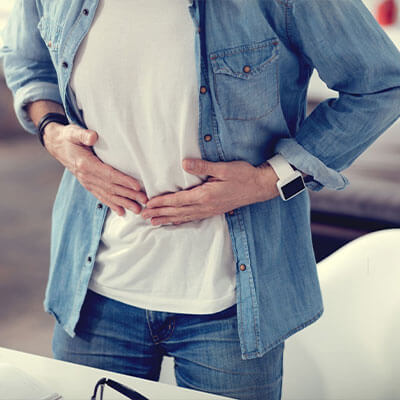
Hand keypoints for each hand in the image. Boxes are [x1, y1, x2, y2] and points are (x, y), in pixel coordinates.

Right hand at [43, 122, 147, 215]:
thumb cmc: (69, 137)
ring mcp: (87, 183)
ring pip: (108, 195)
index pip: (108, 174)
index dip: (124, 181)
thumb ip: (83, 135)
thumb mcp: (73, 132)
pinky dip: (112, 205)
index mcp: (85, 164)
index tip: (137, 186)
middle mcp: (86, 177)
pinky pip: (101, 197)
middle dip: (129, 195)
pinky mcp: (88, 185)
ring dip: (124, 203)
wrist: (56, 145)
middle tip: (144, 201)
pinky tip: (122, 212)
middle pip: (111, 188)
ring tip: (138, 210)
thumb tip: (93, 136)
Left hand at [141, 158, 279, 225]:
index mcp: (205, 195)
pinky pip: (193, 218)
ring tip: (154, 223)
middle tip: (143, 216)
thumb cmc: (243, 175)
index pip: (178, 200)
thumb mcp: (224, 168)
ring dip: (167, 219)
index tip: (148, 204)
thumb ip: (203, 167)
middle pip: (177, 212)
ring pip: (184, 217)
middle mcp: (205, 206)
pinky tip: (175, 222)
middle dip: (159, 214)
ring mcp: (209, 210)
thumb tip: (184, 164)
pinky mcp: (213, 211)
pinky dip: (181, 221)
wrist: (259, 187)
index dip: (162, 203)